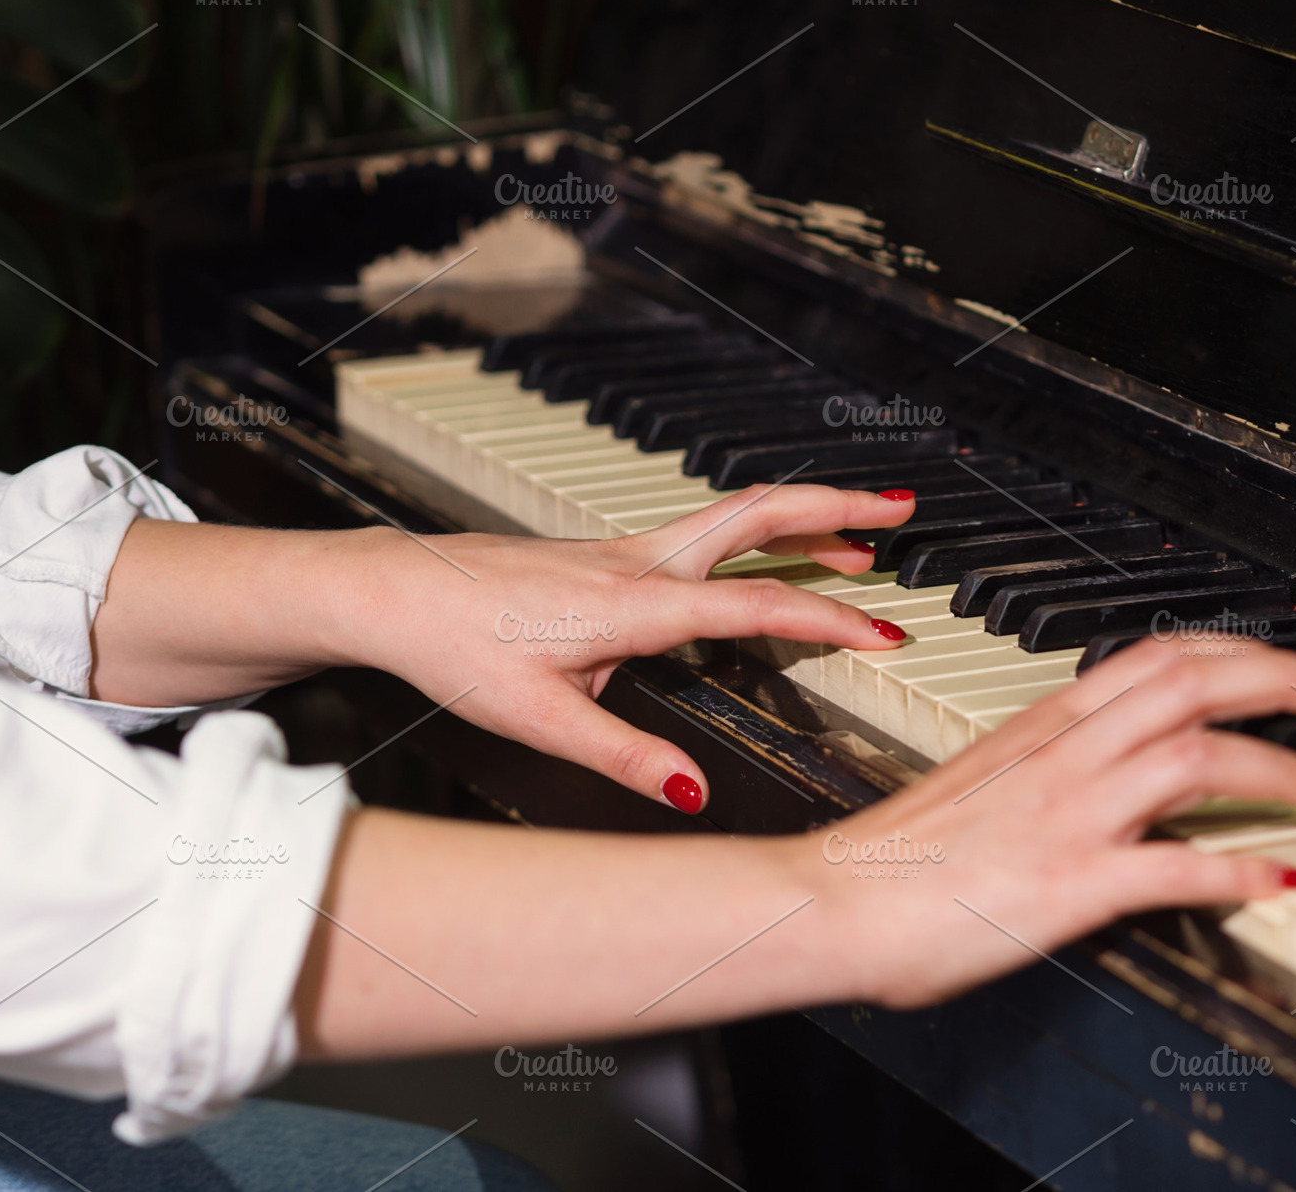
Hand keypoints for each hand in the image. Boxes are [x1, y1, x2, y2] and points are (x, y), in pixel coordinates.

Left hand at [342, 484, 917, 810]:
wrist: (395, 590)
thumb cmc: (456, 645)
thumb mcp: (540, 719)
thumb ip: (624, 755)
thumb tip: (689, 789)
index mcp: (634, 605)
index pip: (755, 606)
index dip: (826, 619)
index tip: (883, 634)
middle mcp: (638, 564)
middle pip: (758, 514)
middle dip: (838, 505)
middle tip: (900, 506)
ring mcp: (624, 551)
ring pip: (733, 515)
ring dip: (803, 516)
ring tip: (860, 537)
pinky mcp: (608, 554)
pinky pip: (703, 532)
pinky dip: (757, 532)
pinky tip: (762, 559)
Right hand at [798, 637, 1295, 1009]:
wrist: (835, 901)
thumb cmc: (895, 854)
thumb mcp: (980, 785)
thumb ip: (1044, 770)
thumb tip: (1097, 778)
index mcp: (1042, 725)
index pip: (1155, 655)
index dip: (1234, 651)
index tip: (1281, 664)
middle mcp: (1065, 756)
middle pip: (1192, 681)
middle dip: (1279, 681)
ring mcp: (1071, 815)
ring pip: (1199, 757)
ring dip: (1279, 768)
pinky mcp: (1071, 884)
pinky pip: (1179, 869)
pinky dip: (1245, 871)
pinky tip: (1284, 880)